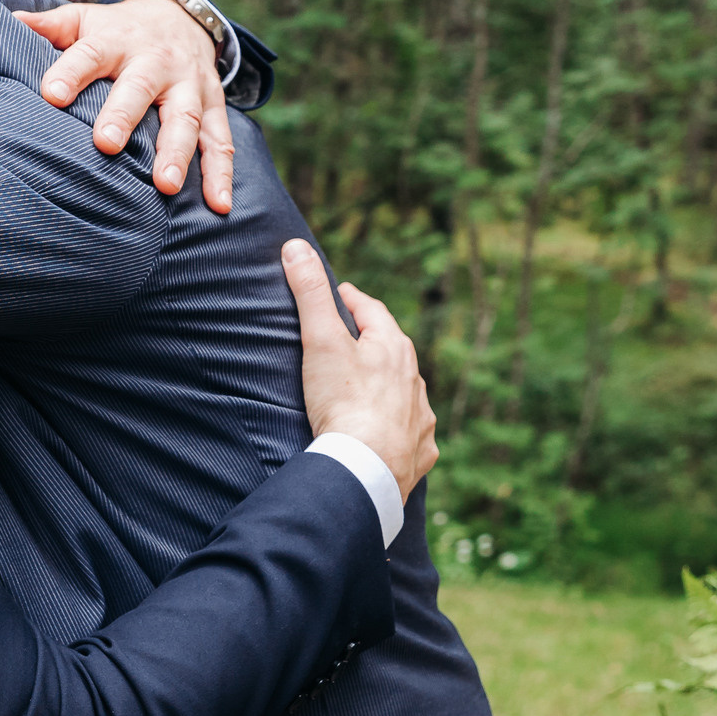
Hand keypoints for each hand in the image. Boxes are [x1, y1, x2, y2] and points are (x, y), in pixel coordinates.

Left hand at [14, 0, 235, 214]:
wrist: (181, 17)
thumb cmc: (117, 31)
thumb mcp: (85, 20)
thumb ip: (50, 27)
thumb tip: (10, 22)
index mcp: (116, 41)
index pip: (89, 53)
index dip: (71, 72)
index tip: (51, 94)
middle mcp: (156, 62)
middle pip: (140, 87)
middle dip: (124, 114)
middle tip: (105, 144)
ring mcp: (188, 85)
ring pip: (184, 118)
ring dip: (177, 152)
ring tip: (165, 186)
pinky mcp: (212, 106)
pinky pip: (220, 142)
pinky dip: (221, 174)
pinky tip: (219, 205)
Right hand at [281, 238, 436, 498]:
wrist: (367, 469)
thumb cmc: (344, 402)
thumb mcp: (321, 340)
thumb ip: (310, 294)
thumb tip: (296, 246)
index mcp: (393, 347)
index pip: (371, 310)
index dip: (350, 299)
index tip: (335, 295)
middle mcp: (415, 378)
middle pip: (391, 351)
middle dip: (370, 343)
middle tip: (345, 341)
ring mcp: (420, 416)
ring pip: (405, 392)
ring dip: (388, 387)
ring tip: (364, 392)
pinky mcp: (420, 451)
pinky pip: (411, 434)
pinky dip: (397, 430)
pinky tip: (386, 437)